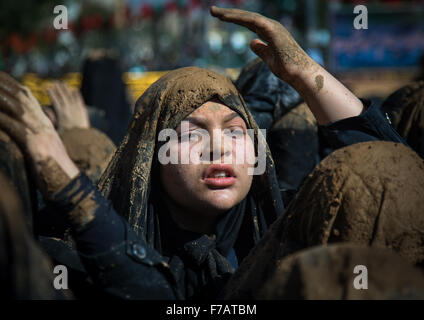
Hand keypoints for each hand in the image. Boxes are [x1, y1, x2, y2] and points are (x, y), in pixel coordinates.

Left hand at [0, 72, 78, 196]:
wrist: (68, 184)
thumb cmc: (54, 169)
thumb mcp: (43, 147)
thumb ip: (32, 136)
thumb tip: (20, 131)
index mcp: (46, 123)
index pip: (28, 97)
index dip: (12, 84)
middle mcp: (44, 124)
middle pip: (22, 96)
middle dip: (3, 83)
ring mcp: (41, 133)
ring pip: (17, 107)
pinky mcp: (35, 146)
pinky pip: (13, 127)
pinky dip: (1, 119)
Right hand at [47, 81, 89, 131]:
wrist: (82, 138)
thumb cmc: (67, 136)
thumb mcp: (55, 130)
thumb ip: (50, 121)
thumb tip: (42, 117)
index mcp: (61, 113)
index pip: (55, 100)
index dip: (51, 93)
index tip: (47, 87)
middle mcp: (68, 108)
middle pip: (62, 96)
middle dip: (58, 88)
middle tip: (55, 82)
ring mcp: (76, 109)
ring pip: (71, 96)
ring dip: (66, 89)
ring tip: (63, 83)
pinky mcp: (83, 111)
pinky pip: (79, 100)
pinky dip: (77, 95)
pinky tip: (75, 90)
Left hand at [210, 6, 314, 81]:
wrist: (300, 74)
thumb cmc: (288, 69)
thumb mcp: (269, 58)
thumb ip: (261, 49)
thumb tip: (251, 42)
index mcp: (269, 32)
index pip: (249, 23)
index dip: (235, 19)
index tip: (220, 17)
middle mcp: (271, 26)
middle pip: (246, 17)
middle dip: (229, 14)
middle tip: (212, 11)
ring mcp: (272, 27)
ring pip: (248, 17)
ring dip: (231, 14)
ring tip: (215, 12)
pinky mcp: (272, 31)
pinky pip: (253, 21)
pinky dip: (239, 18)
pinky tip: (226, 17)